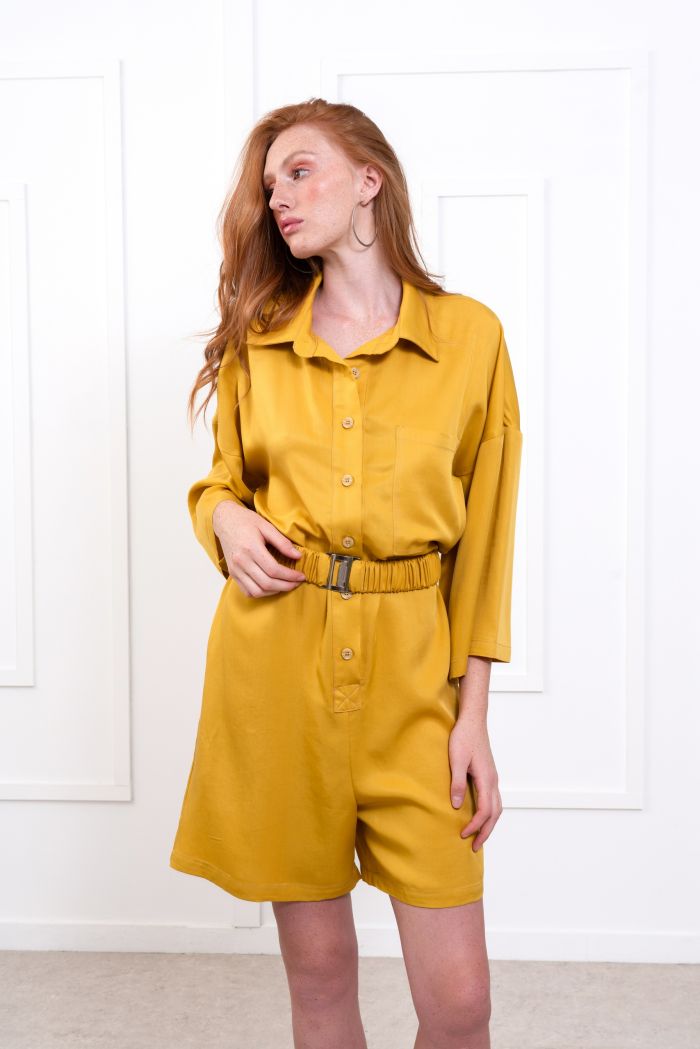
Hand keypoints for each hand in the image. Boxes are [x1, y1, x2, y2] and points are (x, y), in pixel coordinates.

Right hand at [212, 499, 305, 597]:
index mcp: (251, 548)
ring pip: (257, 591)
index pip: (274, 570)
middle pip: (266, 583)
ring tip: (286, 586)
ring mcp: (235, 570)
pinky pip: (247, 591)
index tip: (301, 576)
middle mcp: (241, 561)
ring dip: (274, 592)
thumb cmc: (247, 521)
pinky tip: (271, 587)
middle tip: (297, 583)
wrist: (225, 521)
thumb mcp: (267, 526)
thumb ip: (283, 542)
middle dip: (286, 586)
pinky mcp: (232, 574)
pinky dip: (261, 593)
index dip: (290, 576)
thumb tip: (298, 556)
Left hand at [448, 716, 502, 851]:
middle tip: (475, 847)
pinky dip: (490, 813)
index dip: (475, 826)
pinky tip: (480, 815)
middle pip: (495, 814)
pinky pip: (494, 799)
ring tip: (479, 836)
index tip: (463, 835)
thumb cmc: (463, 737)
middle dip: (486, 832)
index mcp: (486, 779)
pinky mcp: (489, 774)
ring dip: (489, 824)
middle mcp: (493, 780)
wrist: (473, 720)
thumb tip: (457, 807)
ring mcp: (493, 777)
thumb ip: (457, 782)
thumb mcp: (455, 759)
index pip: (485, 811)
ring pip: (497, 807)